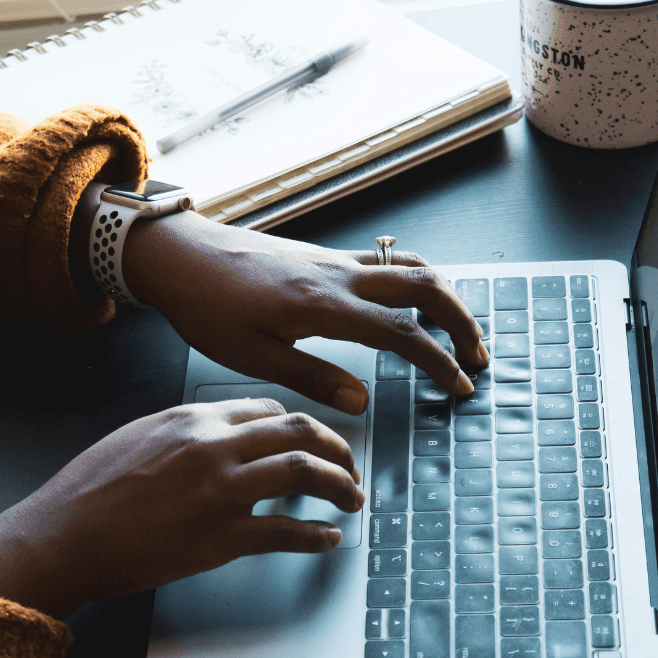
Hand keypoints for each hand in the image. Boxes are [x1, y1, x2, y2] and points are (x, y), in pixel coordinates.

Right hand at [0, 398, 363, 618]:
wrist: (63, 535)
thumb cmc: (89, 490)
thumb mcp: (137, 435)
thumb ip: (185, 431)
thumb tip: (220, 435)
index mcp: (193, 418)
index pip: (268, 410)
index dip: (299, 426)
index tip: (311, 441)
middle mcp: (213, 446)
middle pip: (299, 432)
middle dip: (337, 448)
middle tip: (349, 466)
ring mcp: (220, 491)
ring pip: (304, 472)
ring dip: (340, 485)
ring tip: (351, 499)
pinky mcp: (220, 537)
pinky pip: (286, 532)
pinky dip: (316, 536)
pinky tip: (327, 539)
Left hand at [121, 210, 488, 414]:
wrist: (181, 255)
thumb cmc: (207, 307)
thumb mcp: (252, 357)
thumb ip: (312, 378)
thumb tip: (363, 402)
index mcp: (324, 306)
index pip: (402, 332)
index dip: (438, 361)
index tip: (459, 387)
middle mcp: (338, 275)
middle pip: (424, 285)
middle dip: (461, 320)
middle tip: (476, 357)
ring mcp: (334, 260)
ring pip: (409, 265)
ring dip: (444, 295)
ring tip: (457, 329)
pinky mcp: (324, 255)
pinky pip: (386, 260)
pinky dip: (415, 279)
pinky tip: (413, 302)